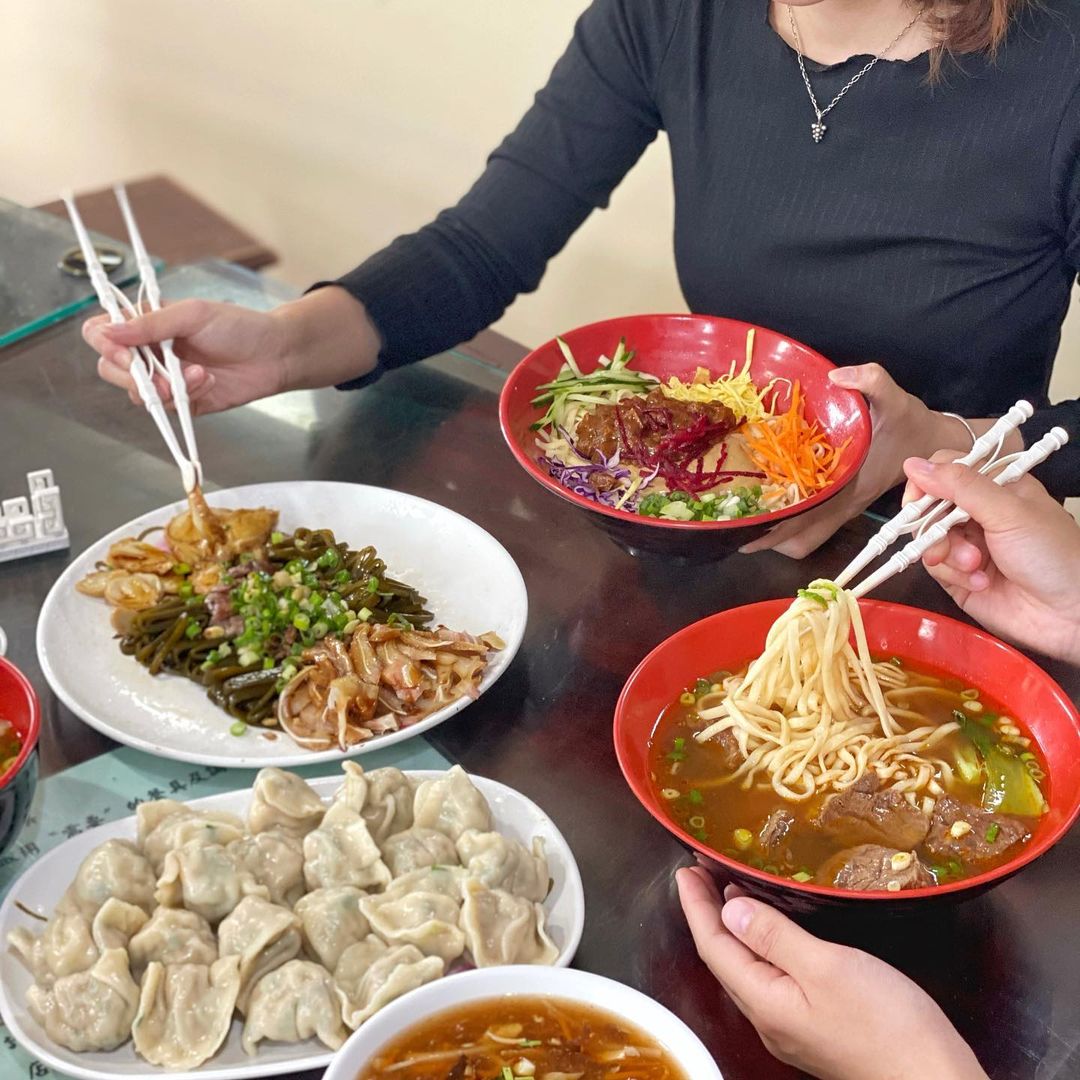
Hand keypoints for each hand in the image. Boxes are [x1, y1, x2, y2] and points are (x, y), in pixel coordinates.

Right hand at [84, 288, 380, 415]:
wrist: (275, 354)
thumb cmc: (239, 326)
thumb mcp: (193, 314)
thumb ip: (150, 323)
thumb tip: (109, 331)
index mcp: (146, 324)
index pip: (102, 334)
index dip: (106, 345)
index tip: (124, 353)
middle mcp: (150, 352)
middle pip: (111, 369)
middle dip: (135, 375)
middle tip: (161, 374)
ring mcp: (166, 379)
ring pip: (138, 393)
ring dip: (165, 387)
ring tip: (198, 374)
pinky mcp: (184, 402)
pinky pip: (168, 409)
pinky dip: (186, 397)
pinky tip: (207, 382)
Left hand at [676, 867, 987, 1079]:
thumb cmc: (887, 1025)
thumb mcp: (827, 967)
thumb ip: (775, 937)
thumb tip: (729, 910)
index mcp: (764, 1002)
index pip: (714, 946)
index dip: (696, 906)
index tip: (685, 870)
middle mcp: (769, 1018)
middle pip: (724, 958)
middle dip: (708, 914)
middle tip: (701, 873)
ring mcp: (792, 1026)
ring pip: (747, 969)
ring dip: (733, 928)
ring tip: (728, 891)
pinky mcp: (816, 1027)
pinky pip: (771, 978)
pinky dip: (761, 945)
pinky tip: (773, 930)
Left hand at [740, 364, 970, 558]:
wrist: (938, 445)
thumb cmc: (912, 426)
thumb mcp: (895, 397)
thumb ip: (870, 380)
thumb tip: (836, 377)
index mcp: (849, 489)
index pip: (807, 521)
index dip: (774, 530)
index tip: (744, 529)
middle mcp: (843, 507)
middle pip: (798, 541)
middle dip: (765, 539)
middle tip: (734, 524)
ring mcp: (842, 511)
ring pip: (804, 541)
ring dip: (776, 537)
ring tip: (746, 519)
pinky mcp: (843, 507)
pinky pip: (811, 530)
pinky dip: (790, 529)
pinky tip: (772, 509)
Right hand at [904, 455, 1079, 663]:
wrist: (1067, 614)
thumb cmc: (1052, 556)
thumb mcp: (1008, 511)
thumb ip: (961, 486)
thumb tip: (914, 465)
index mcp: (997, 487)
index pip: (947, 469)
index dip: (928, 482)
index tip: (918, 500)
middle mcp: (979, 513)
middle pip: (931, 505)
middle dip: (936, 525)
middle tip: (945, 539)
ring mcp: (967, 545)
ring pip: (928, 538)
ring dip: (948, 553)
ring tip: (974, 566)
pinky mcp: (957, 576)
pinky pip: (935, 567)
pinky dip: (952, 574)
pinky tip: (979, 582)